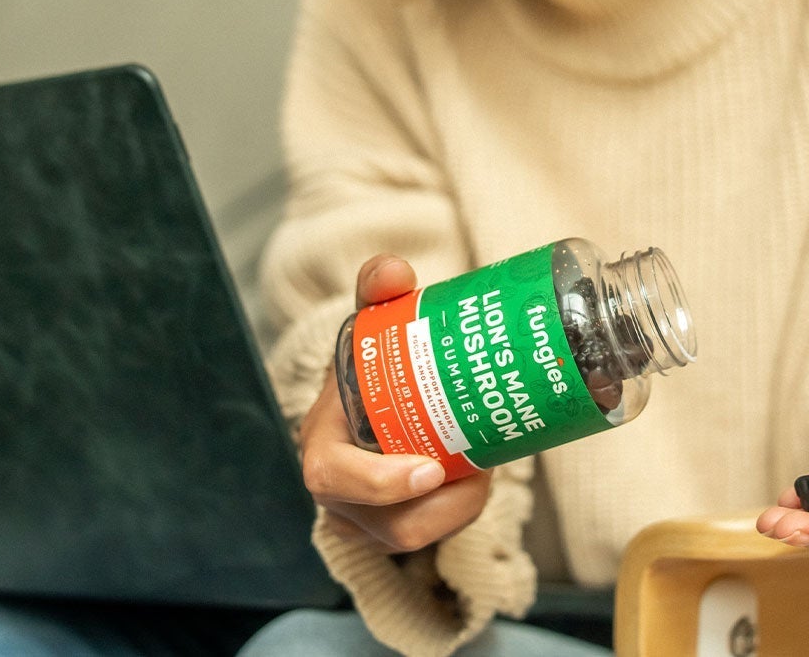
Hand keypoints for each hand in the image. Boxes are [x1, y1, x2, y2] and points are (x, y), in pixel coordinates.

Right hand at [297, 254, 492, 552]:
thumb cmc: (371, 365)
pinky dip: (457, 513)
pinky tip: (477, 479)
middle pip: (389, 524)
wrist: (372, 400)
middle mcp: (337, 494)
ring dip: (459, 508)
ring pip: (416, 536)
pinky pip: (431, 537)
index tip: (431, 468)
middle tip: (483, 465)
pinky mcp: (392, 533)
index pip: (334, 476)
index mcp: (322, 445)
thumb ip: (380, 287)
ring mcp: (363, 521)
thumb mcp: (372, 322)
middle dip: (445, 504)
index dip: (380, 483)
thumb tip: (393, 271)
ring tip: (486, 466)